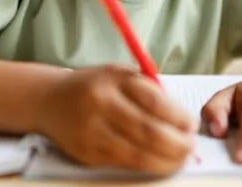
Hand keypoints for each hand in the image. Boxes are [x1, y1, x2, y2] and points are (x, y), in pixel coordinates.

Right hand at [37, 65, 197, 174]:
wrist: (50, 100)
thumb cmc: (95, 86)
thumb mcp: (121, 75)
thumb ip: (149, 90)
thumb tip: (183, 118)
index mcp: (114, 80)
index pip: (155, 102)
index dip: (179, 117)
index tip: (192, 124)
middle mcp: (102, 105)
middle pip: (149, 132)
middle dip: (177, 144)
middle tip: (190, 146)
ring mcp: (93, 132)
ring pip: (138, 155)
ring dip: (166, 160)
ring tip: (180, 158)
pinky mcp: (87, 154)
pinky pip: (124, 164)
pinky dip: (147, 165)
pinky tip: (159, 161)